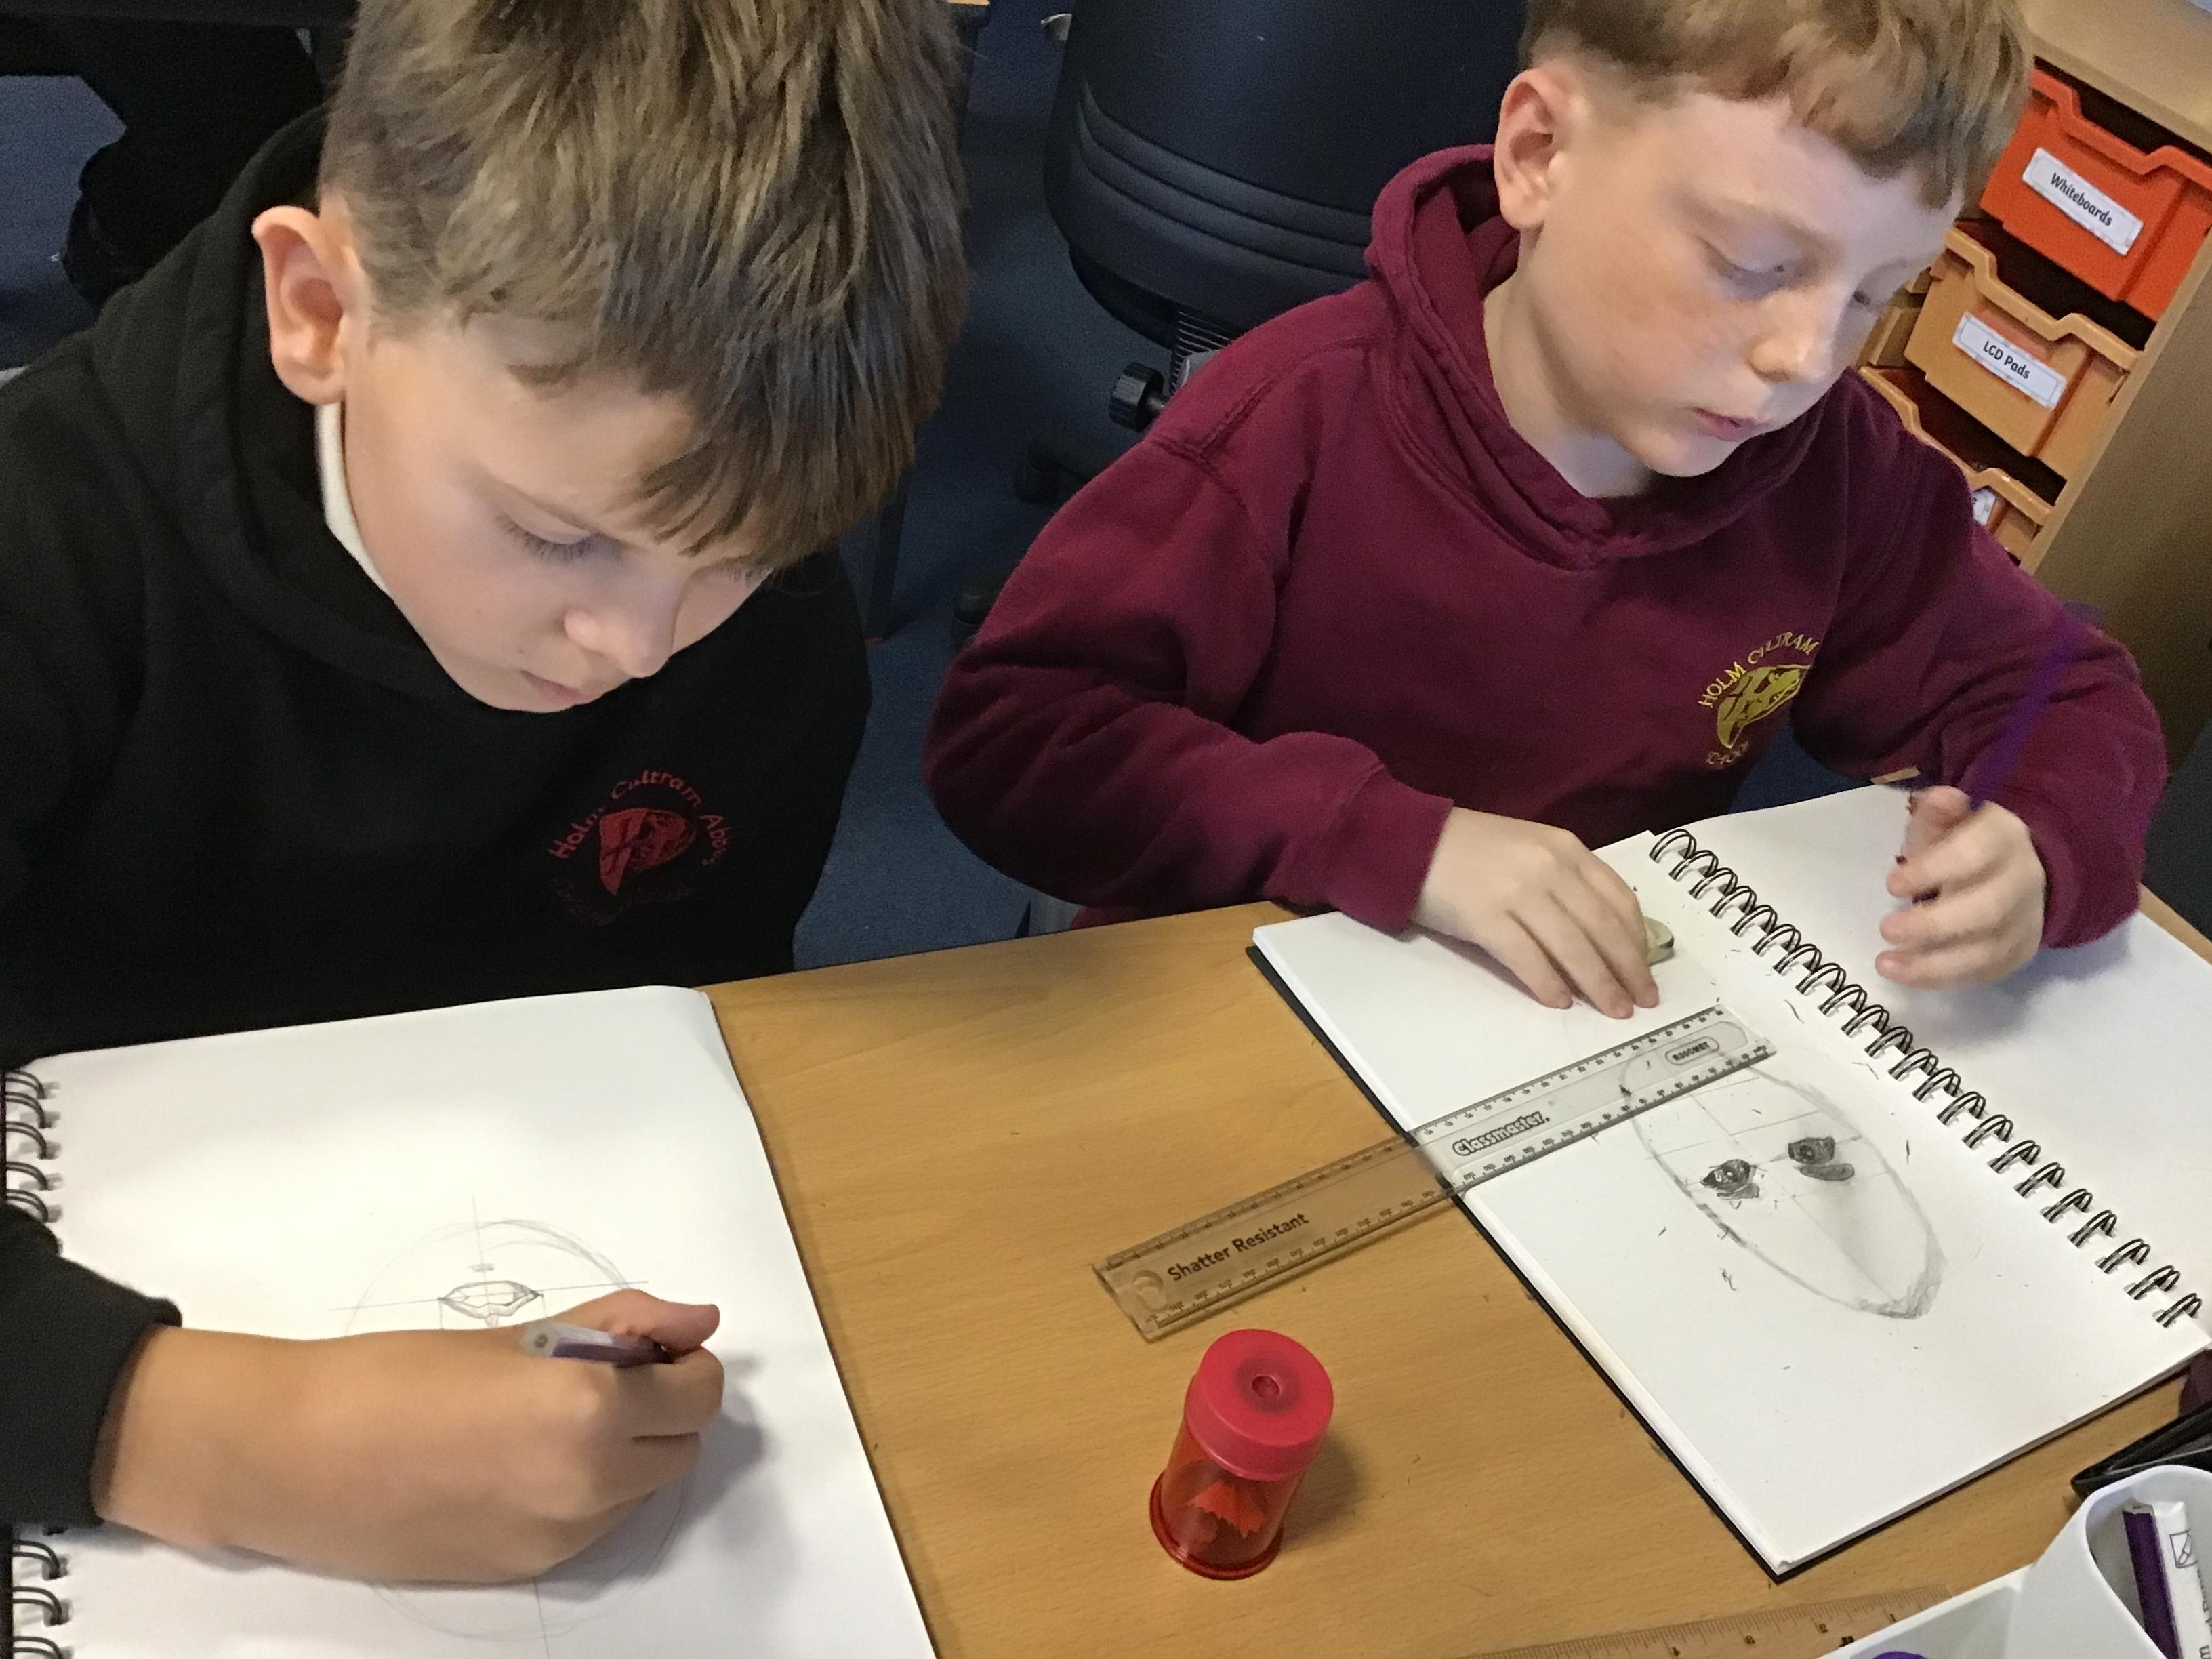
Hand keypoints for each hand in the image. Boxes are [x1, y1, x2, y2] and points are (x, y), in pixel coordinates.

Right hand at [92, 1289, 721, 1582]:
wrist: (300, 1457)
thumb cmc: (398, 1379)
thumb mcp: (526, 1333)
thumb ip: (626, 1322)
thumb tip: (698, 1319)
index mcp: (593, 1410)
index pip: (701, 1391)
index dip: (680, 1361)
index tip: (649, 1345)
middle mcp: (589, 1483)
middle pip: (683, 1443)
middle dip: (658, 1406)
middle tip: (601, 1374)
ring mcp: (561, 1535)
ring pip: (643, 1488)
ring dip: (626, 1451)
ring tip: (549, 1417)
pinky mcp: (530, 1568)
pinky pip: (596, 1523)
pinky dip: (585, 1490)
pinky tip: (521, 1459)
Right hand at [1413, 807, 1657, 1017]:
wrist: (1411, 842)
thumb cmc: (1472, 849)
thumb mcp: (1532, 848)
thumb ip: (1567, 880)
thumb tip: (1603, 934)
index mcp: (1565, 848)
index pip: (1618, 899)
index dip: (1638, 940)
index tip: (1646, 969)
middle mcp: (1548, 867)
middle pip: (1602, 927)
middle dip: (1627, 969)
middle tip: (1642, 1001)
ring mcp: (1516, 892)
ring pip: (1572, 946)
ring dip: (1597, 984)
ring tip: (1611, 1010)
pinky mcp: (1484, 917)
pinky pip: (1527, 958)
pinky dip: (1547, 983)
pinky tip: (1559, 1001)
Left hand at [1877, 787, 2045, 985]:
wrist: (2029, 865)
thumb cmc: (1970, 840)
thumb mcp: (1953, 818)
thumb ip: (1940, 812)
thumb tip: (1939, 798)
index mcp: (2004, 840)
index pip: (1974, 855)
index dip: (1934, 870)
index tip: (1891, 884)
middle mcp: (2022, 883)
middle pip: (1986, 911)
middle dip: (1933, 925)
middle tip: (1886, 930)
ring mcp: (2025, 921)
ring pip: (1988, 951)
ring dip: (1934, 965)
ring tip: (1886, 964)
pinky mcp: (2020, 951)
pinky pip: (1986, 972)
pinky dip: (1946, 978)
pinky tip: (1909, 974)